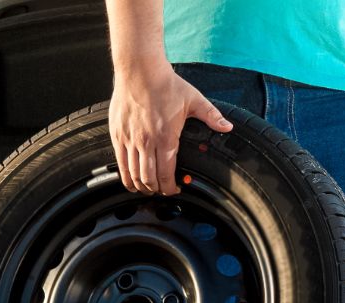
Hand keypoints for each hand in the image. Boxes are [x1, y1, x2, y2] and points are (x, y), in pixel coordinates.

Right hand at [108, 64, 231, 194]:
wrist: (140, 70)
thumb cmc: (165, 84)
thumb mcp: (194, 100)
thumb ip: (211, 116)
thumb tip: (228, 127)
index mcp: (165, 137)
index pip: (165, 175)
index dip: (169, 188)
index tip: (174, 189)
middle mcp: (145, 142)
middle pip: (148, 179)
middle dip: (156, 190)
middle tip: (161, 190)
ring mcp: (129, 139)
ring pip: (133, 175)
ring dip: (140, 186)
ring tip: (147, 187)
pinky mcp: (117, 135)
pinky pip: (120, 163)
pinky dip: (125, 176)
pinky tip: (131, 179)